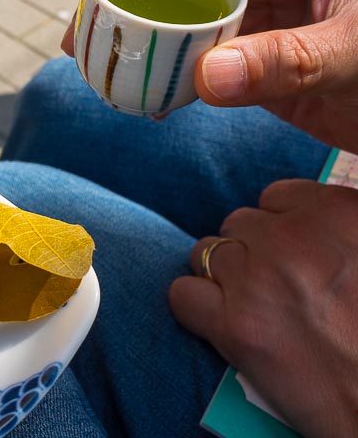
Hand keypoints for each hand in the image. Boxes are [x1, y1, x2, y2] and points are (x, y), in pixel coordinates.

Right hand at [61, 0, 357, 154]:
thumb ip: (290, 59)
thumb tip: (208, 78)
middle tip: (82, 31)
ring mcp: (261, 24)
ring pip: (183, 23)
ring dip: (140, 43)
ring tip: (97, 65)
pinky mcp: (259, 67)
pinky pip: (200, 66)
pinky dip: (167, 80)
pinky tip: (142, 97)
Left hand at [169, 179, 357, 436]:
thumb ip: (336, 233)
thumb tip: (299, 227)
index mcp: (340, 213)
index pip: (276, 197)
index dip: (275, 228)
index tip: (287, 253)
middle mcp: (294, 238)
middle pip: (237, 224)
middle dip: (246, 253)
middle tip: (269, 287)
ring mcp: (259, 279)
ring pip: (204, 254)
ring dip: (219, 278)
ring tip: (246, 307)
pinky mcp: (234, 327)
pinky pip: (183, 295)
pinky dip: (195, 309)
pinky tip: (217, 325)